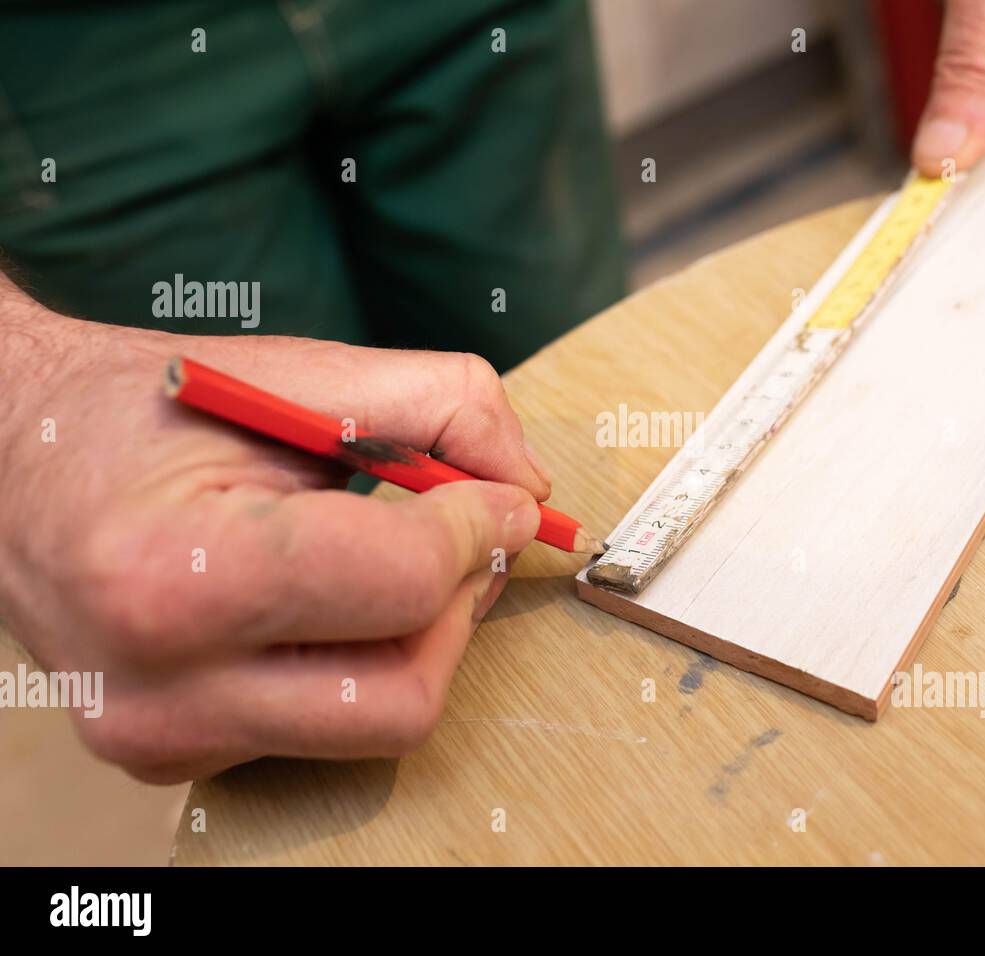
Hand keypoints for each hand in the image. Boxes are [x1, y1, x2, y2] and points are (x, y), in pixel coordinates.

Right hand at [0, 280, 550, 782]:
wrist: (12, 460)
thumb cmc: (139, 411)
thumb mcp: (290, 375)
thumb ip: (439, 404)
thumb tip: (528, 488)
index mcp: (174, 573)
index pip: (397, 583)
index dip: (478, 530)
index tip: (505, 499)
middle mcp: (157, 686)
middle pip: (404, 693)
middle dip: (459, 605)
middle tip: (460, 538)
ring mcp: (160, 738)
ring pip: (376, 721)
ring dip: (419, 637)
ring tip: (390, 559)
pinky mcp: (172, 758)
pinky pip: (325, 727)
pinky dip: (360, 660)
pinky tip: (325, 598)